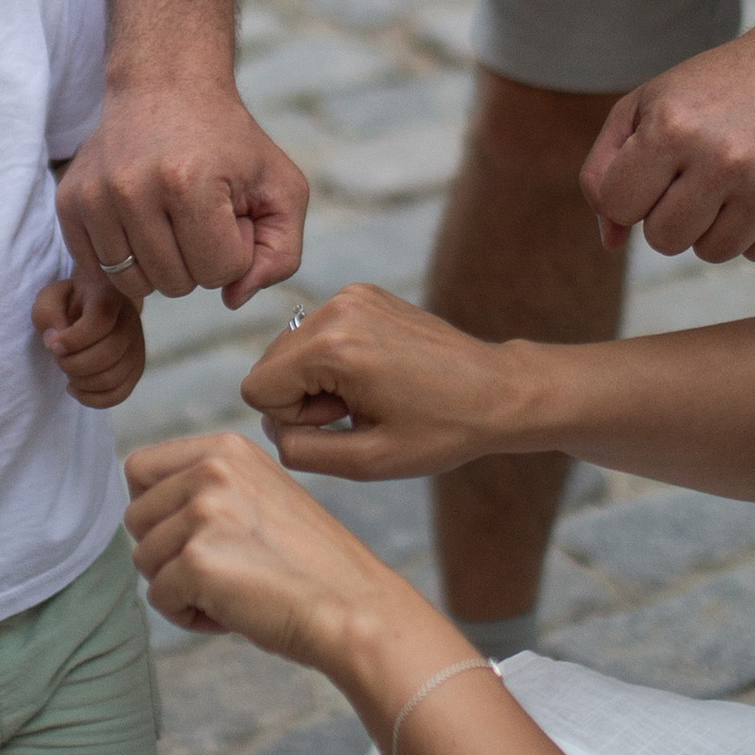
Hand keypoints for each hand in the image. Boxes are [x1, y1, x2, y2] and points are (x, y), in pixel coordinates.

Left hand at [34, 266, 145, 409]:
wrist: (99, 303)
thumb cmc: (71, 301)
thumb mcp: (51, 297)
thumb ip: (46, 313)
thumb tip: (54, 343)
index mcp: (110, 297)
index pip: (99, 322)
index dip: (73, 340)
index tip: (53, 345)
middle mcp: (131, 322)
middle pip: (106, 355)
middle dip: (72, 364)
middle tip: (58, 358)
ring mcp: (137, 347)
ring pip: (111, 378)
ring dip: (80, 381)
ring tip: (67, 370)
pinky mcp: (136, 368)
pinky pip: (118, 395)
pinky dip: (91, 399)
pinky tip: (75, 387)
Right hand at [56, 79, 309, 310]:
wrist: (165, 86)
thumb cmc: (230, 143)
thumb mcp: (282, 188)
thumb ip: (280, 254)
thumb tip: (233, 299)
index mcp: (189, 183)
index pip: (221, 272)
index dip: (235, 247)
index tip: (230, 211)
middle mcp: (132, 190)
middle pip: (178, 283)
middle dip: (198, 257)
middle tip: (199, 212)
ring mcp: (94, 197)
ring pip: (137, 284)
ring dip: (162, 262)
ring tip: (170, 218)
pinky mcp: (69, 203)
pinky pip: (101, 272)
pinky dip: (127, 257)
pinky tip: (141, 221)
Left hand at [125, 427, 407, 664]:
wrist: (354, 609)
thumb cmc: (310, 566)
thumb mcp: (259, 497)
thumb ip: (206, 488)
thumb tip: (141, 508)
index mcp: (226, 448)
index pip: (139, 468)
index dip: (156, 510)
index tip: (194, 535)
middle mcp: (212, 470)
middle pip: (135, 517)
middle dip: (167, 553)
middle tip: (223, 571)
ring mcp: (204, 513)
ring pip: (144, 560)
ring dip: (179, 586)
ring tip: (232, 591)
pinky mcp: (198, 561)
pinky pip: (159, 599)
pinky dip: (189, 616)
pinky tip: (234, 612)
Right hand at [238, 285, 523, 480]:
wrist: (498, 392)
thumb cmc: (441, 430)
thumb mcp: (366, 462)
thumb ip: (300, 450)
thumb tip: (273, 426)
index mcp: (333, 346)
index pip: (256, 388)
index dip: (293, 420)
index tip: (343, 422)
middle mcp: (337, 308)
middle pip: (269, 364)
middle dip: (304, 397)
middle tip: (360, 410)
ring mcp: (352, 294)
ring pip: (290, 349)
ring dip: (319, 380)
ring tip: (372, 393)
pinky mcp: (365, 293)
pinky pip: (317, 334)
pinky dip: (336, 359)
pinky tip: (377, 374)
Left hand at [580, 0, 754, 262]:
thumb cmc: (710, 91)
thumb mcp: (642, 106)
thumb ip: (604, 171)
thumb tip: (611, 241)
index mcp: (673, 127)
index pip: (617, 205)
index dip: (628, 193)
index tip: (652, 170)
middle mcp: (723, 156)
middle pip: (663, 240)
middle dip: (668, 216)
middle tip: (690, 179)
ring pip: (712, 252)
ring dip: (712, 226)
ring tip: (725, 183)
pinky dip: (753, 231)